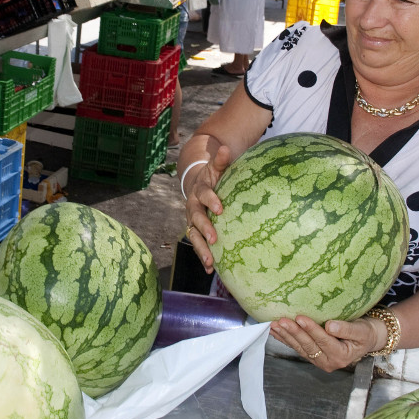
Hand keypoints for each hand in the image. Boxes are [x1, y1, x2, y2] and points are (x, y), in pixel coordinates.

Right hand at [183, 145, 234, 272]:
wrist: (198, 187)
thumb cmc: (213, 178)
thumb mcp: (216, 168)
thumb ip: (221, 161)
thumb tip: (226, 148)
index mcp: (199, 191)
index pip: (204, 195)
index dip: (211, 201)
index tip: (221, 208)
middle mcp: (192, 207)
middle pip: (195, 219)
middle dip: (204, 229)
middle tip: (214, 238)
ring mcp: (192, 221)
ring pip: (193, 236)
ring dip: (201, 249)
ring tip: (211, 262)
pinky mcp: (196, 232)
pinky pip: (198, 246)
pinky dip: (203, 258)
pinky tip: (210, 271)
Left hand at [269, 314, 383, 371]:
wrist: (365, 340)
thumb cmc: (364, 333)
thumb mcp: (361, 331)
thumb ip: (347, 329)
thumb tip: (330, 326)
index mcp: (341, 356)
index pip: (323, 341)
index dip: (311, 329)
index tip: (300, 318)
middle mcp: (328, 362)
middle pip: (308, 346)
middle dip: (294, 333)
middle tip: (282, 321)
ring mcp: (319, 360)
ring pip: (300, 348)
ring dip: (286, 336)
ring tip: (274, 325)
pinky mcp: (313, 356)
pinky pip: (297, 348)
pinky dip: (285, 339)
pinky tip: (276, 332)